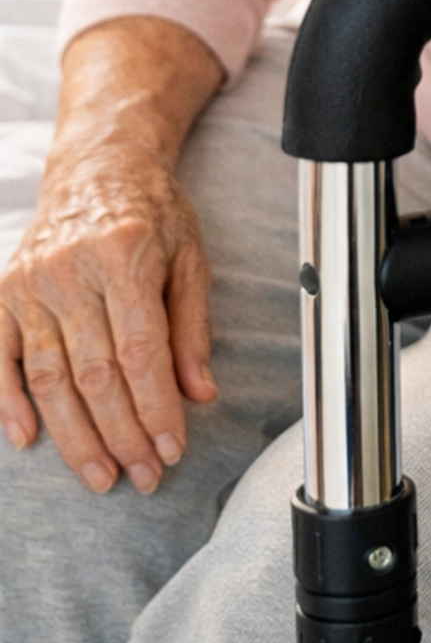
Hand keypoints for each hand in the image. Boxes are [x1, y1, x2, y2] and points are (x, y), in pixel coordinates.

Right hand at [0, 136, 215, 494]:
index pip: (140, 351)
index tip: (172, 449)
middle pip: (95, 373)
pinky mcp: (4, 291)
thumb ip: (192, 327)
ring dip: (74, 436)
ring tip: (101, 475)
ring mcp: (32, 282)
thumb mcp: (190, 256)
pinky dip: (8, 402)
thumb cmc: (151, 212)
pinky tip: (28, 440)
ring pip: (49, 376)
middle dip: (122, 434)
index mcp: (125, 255)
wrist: (97, 166)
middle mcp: (72, 269)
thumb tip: (200, 393)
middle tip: (143, 476)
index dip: (156, 408)